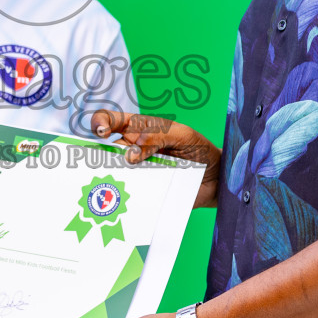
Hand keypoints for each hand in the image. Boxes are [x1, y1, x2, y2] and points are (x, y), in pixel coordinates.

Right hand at [91, 110, 221, 208]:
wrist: (217, 179)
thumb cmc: (200, 149)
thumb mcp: (183, 135)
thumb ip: (158, 136)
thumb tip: (133, 149)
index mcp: (140, 129)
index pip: (111, 121)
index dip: (100, 123)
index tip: (101, 132)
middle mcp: (133, 150)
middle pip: (107, 149)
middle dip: (104, 153)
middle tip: (118, 159)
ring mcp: (137, 171)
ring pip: (114, 173)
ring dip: (112, 175)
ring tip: (124, 177)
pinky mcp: (144, 191)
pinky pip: (128, 194)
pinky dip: (122, 196)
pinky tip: (126, 196)